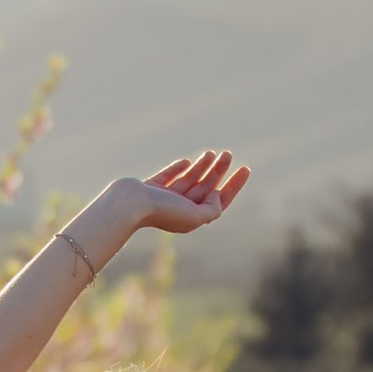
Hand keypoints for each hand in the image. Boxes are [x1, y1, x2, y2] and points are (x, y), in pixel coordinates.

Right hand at [115, 149, 249, 239]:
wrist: (127, 205)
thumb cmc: (161, 211)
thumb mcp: (194, 216)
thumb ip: (211, 209)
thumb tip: (217, 195)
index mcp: (191, 218)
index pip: (218, 201)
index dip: (234, 185)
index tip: (245, 168)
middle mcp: (178, 210)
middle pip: (205, 188)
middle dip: (218, 171)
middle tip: (228, 154)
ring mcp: (162, 199)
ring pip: (188, 181)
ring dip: (202, 167)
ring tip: (212, 153)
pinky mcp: (149, 189)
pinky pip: (168, 177)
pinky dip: (178, 169)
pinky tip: (187, 162)